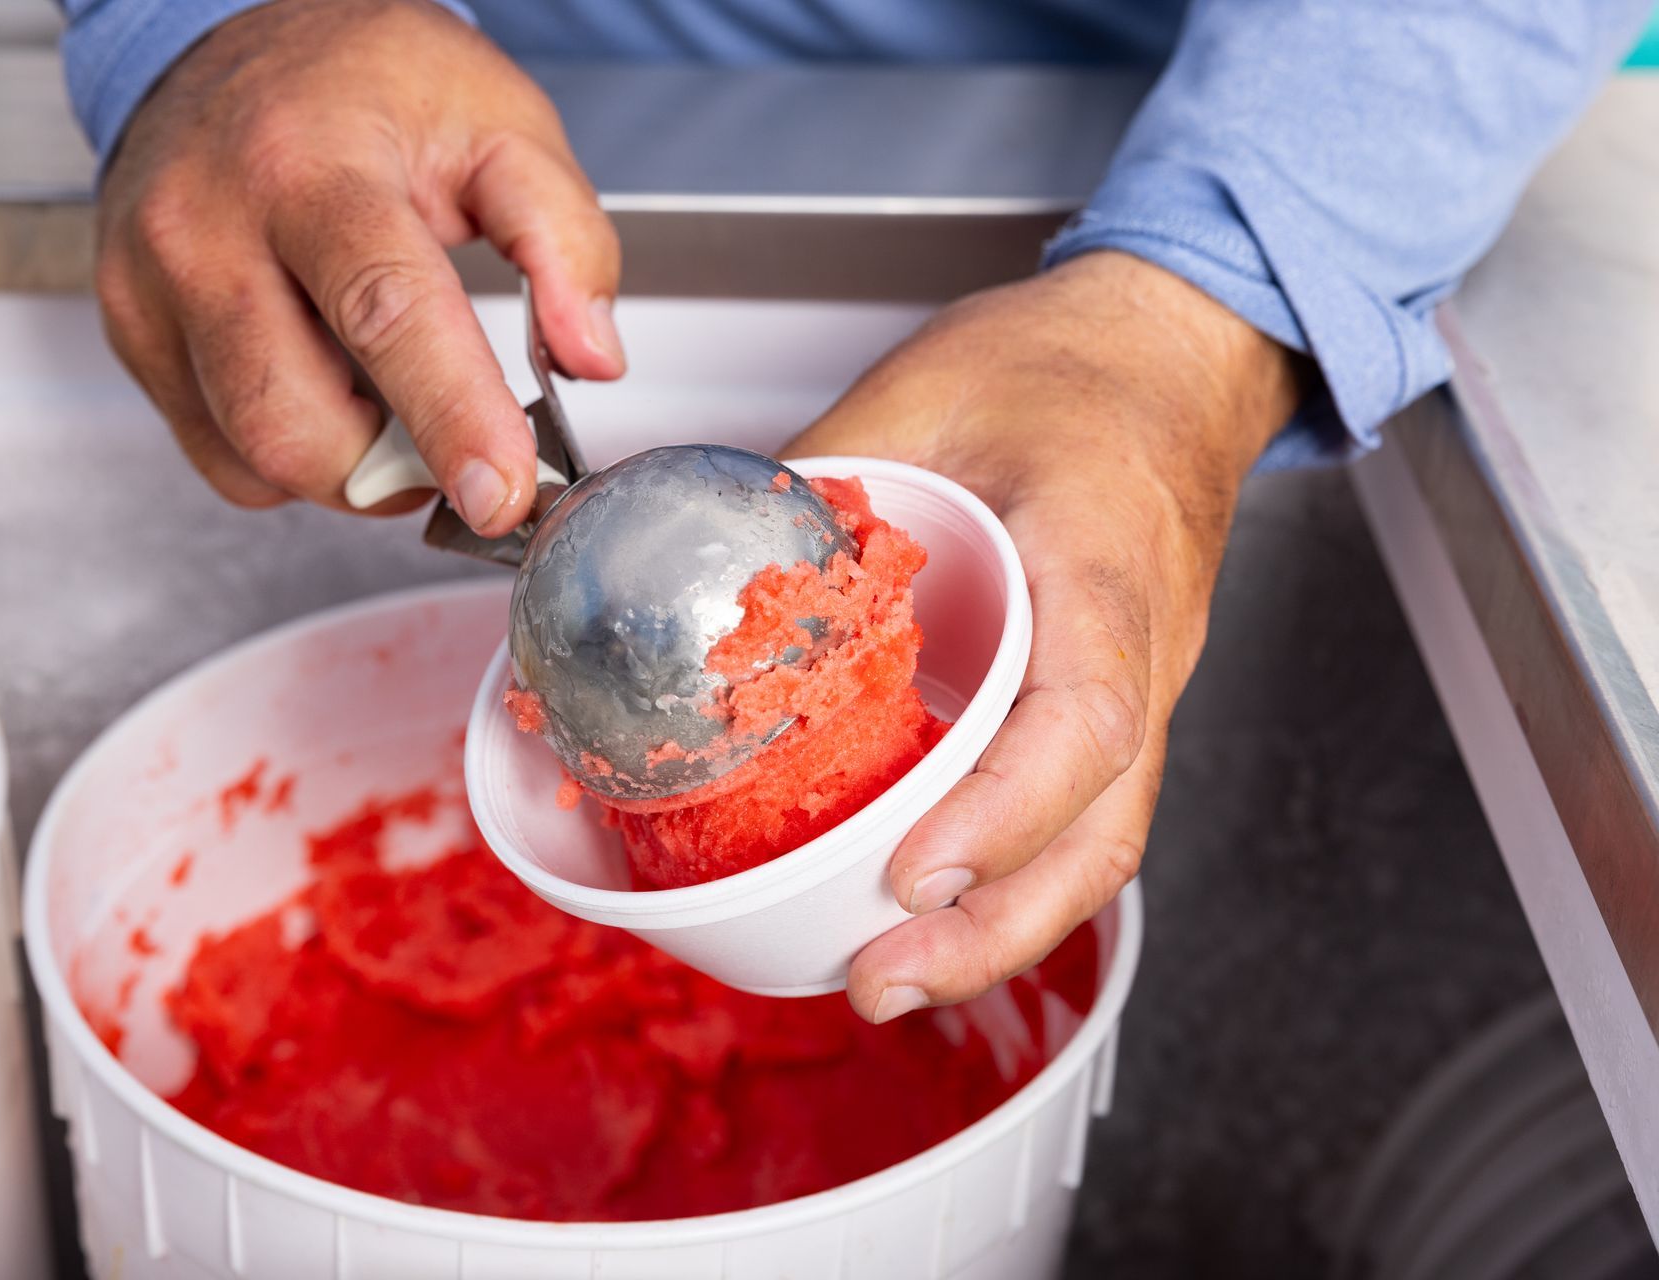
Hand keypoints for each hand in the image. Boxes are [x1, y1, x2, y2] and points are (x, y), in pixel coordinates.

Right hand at [94, 0, 623, 532]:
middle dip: (396, 469)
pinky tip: (322, 386)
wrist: (224, 35)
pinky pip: (219, 458)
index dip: (451, 418)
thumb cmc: (362, 81)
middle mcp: (207, 227)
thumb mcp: (499, 121)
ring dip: (348, 468)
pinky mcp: (129, 333)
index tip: (502, 494)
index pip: (384, 312)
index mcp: (310, 166)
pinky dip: (288, 457)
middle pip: (296, 421)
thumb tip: (592, 356)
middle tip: (455, 441)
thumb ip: (565, 238)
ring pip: (255, 457)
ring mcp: (150, 286)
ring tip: (389, 397)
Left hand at [785, 252, 1300, 1021]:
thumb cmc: (1073, 363)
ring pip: (1094, 842)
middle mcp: (1142, 645)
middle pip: (1102, 830)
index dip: (1004, 814)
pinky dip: (1002, 878)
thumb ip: (816, 484)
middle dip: (994, 932)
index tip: (916, 870)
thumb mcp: (920, 392)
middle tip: (879, 979)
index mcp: (1105, 558)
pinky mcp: (1105, 699)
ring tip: (887, 975)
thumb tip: (703, 574)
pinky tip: (923, 907)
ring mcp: (1136, 683)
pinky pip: (1072, 812)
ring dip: (998, 931)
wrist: (1169, 352)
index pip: (1084, 716)